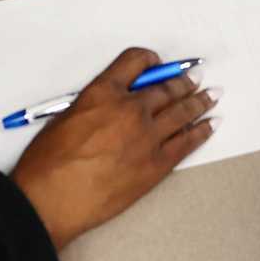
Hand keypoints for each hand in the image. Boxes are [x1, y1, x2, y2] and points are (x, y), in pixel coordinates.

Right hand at [10, 48, 217, 249]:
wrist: (51, 200)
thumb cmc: (48, 163)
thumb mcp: (67, 116)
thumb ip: (97, 104)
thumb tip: (116, 103)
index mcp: (104, 92)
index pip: (135, 62)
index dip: (150, 60)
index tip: (158, 63)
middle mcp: (130, 109)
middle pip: (165, 87)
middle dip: (182, 81)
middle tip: (195, 77)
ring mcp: (147, 136)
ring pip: (181, 111)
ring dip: (199, 101)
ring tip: (211, 95)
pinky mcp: (156, 164)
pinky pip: (186, 142)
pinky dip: (200, 131)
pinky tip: (209, 125)